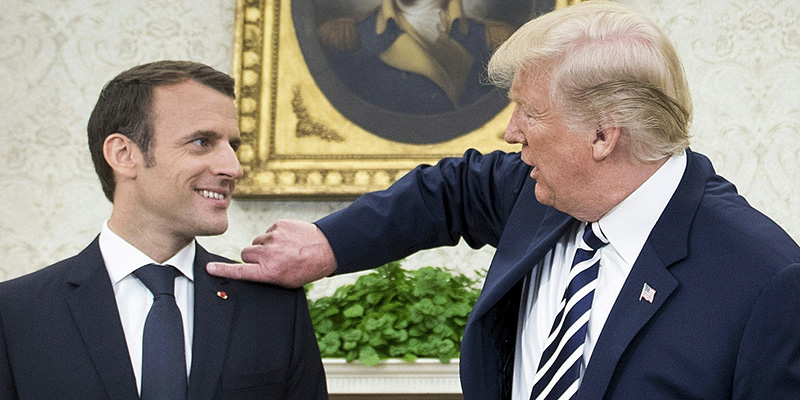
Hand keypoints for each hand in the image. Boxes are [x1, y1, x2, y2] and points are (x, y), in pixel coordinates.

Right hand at [206, 220, 337, 287]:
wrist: (327, 248)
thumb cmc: (307, 268)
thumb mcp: (286, 281)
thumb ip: (266, 276)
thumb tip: (250, 270)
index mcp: (269, 271)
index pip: (240, 271)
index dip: (223, 270)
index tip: (209, 268)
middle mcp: (268, 254)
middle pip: (246, 254)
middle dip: (254, 257)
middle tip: (270, 260)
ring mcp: (273, 237)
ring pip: (257, 242)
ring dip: (265, 246)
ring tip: (284, 250)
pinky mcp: (279, 225)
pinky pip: (268, 231)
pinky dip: (276, 236)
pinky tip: (289, 241)